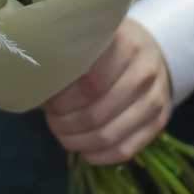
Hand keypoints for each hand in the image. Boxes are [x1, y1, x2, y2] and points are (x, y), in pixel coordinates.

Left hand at [41, 18, 171, 164]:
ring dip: (78, 141)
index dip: (62, 100)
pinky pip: (126, 149)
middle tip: (50, 119)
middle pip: (96, 113)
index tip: (45, 100)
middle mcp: (144, 72)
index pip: (88, 84)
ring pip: (110, 135)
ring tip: (61, 132)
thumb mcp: (90, 38)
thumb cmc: (108, 44)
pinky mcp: (159, 121)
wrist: (151, 50)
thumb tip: (33, 85)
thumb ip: (68, 56)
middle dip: (65, 122)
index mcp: (124, 45)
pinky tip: (82, 148)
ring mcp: (155, 99)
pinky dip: (98, 155)